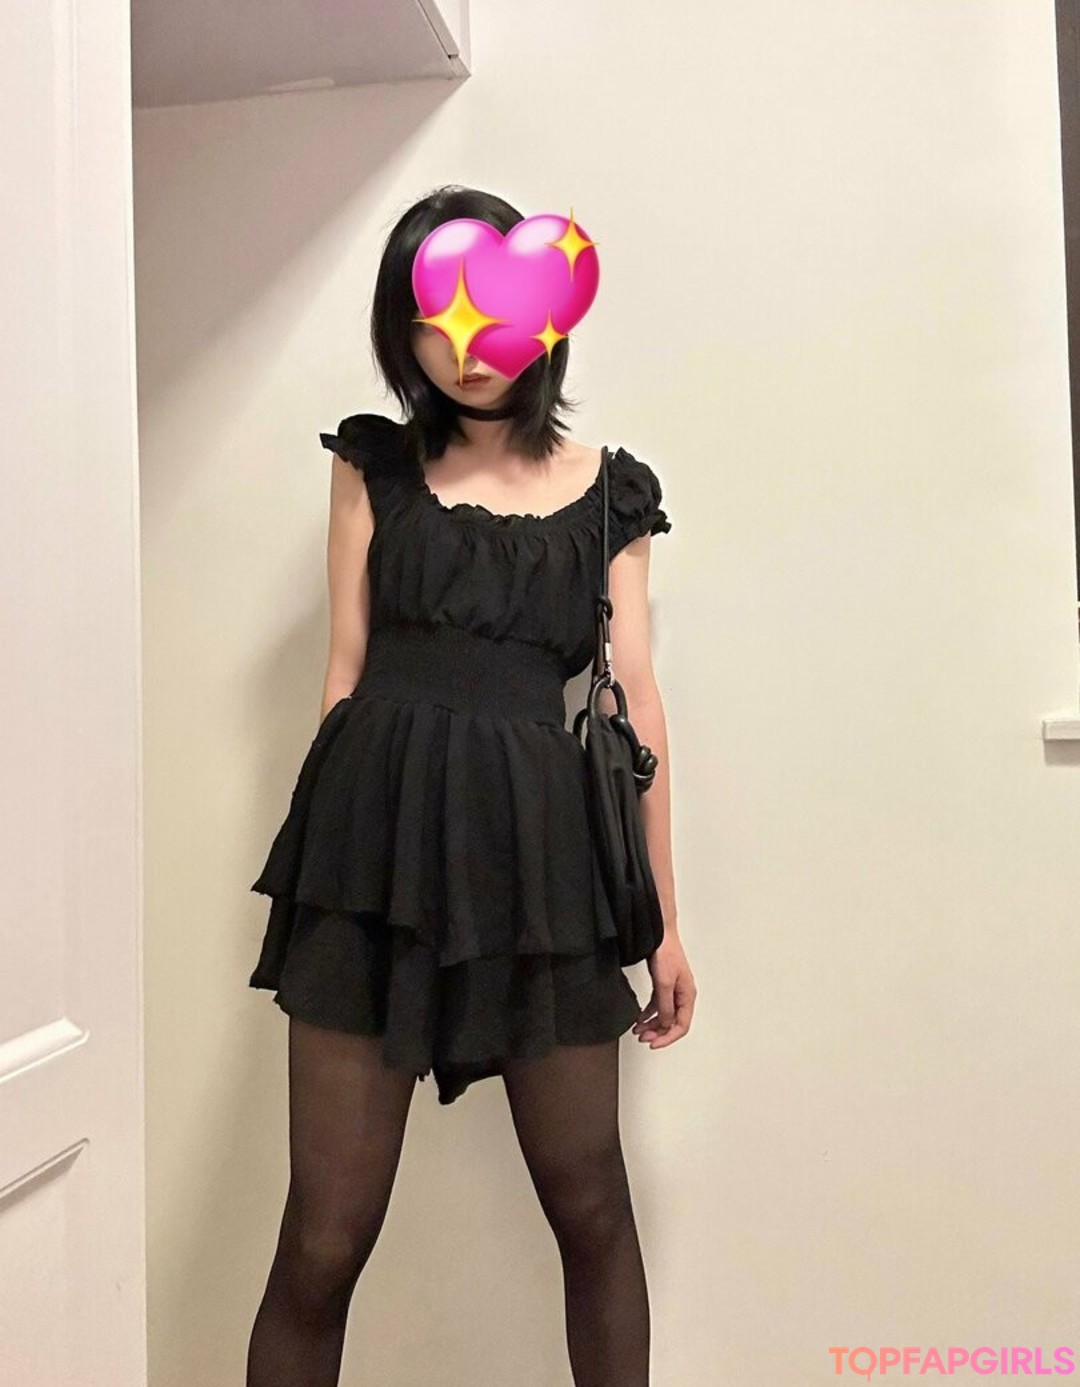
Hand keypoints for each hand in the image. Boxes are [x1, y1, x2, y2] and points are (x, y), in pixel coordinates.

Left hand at [632, 929, 696, 1048]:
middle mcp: (682, 995)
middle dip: (658, 1033)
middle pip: (672, 1023)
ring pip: (664, 1015)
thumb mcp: (665, 983)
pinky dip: (649, 1013)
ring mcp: (673, 990)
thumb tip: (666, 1023)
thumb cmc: (667, 953)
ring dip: (652, 1025)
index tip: (653, 1043)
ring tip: (638, 1030)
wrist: (659, 934)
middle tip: (643, 1038)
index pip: (681, 1026)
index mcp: (687, 996)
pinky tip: (640, 1017)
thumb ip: (665, 1005)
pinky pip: (658, 1005)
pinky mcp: (664, 984)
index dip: (667, 1037)